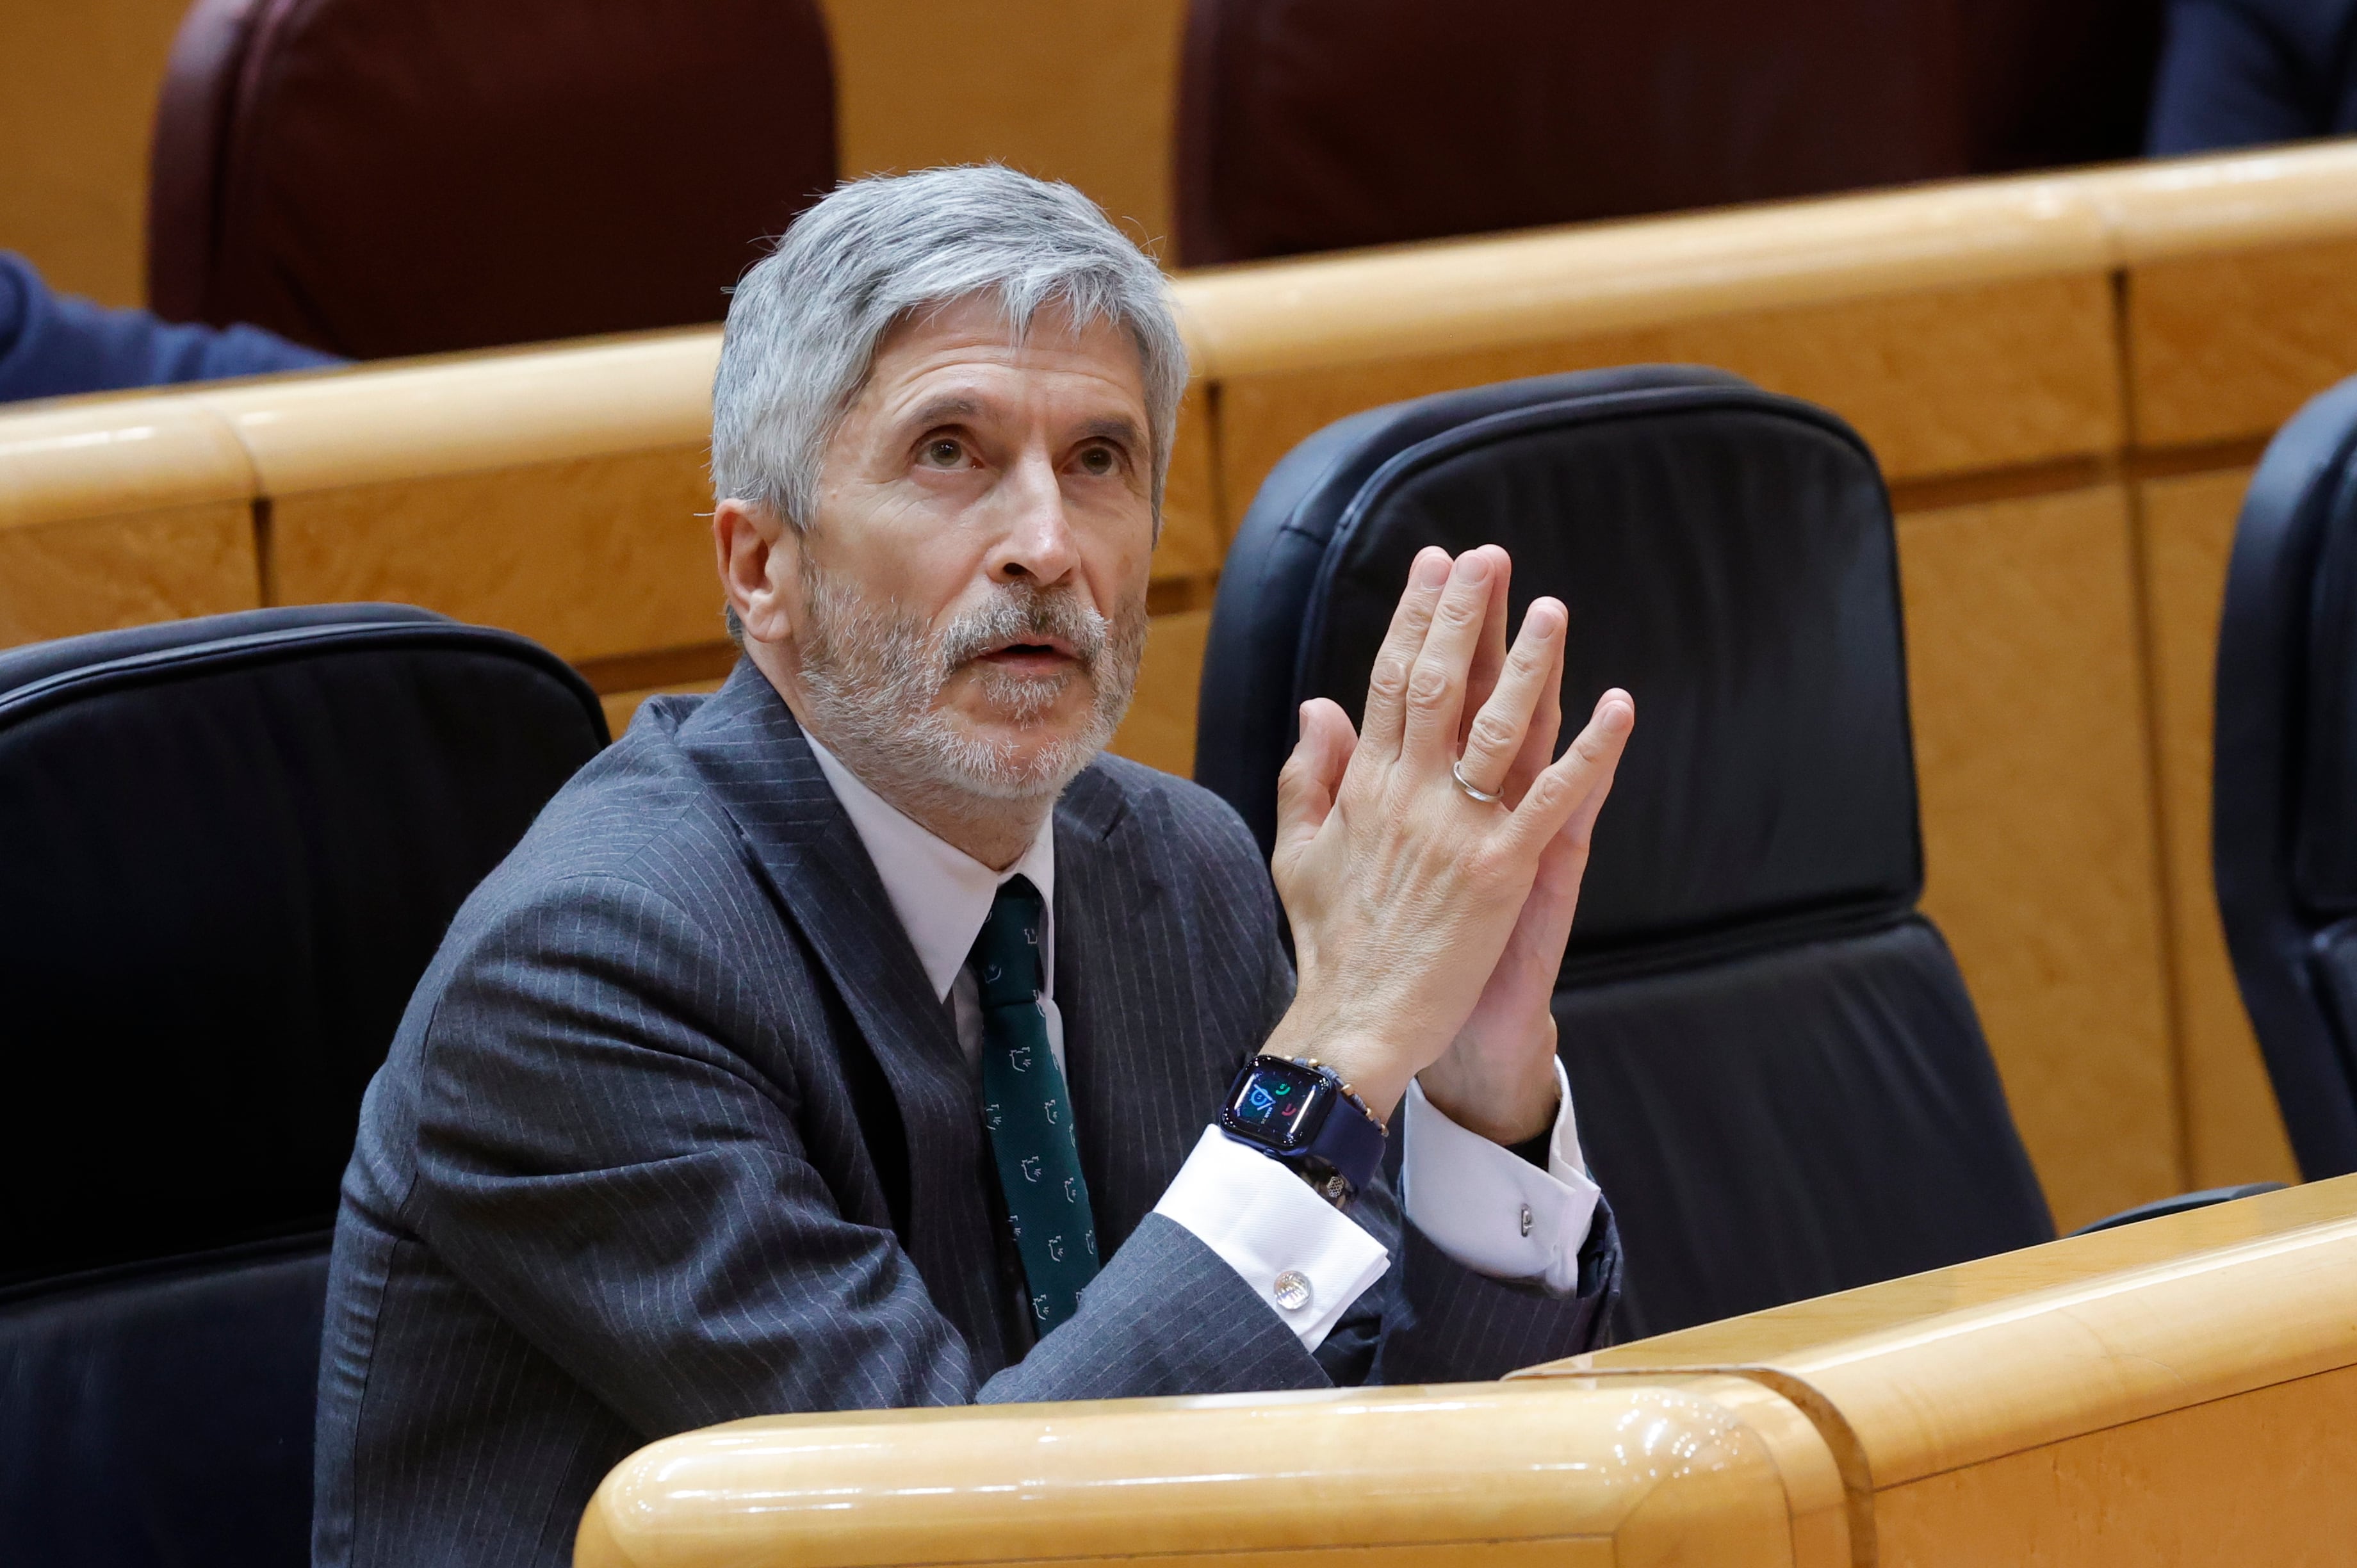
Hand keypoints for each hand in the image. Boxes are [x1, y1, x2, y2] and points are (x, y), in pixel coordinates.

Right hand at [1265, 544, 1633, 1122]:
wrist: (1354, 1024)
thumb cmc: (1331, 944)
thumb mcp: (1301, 852)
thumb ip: (1311, 775)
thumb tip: (1319, 704)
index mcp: (1365, 788)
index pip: (1390, 682)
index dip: (1414, 619)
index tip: (1433, 566)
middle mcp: (1408, 796)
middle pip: (1440, 684)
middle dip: (1465, 615)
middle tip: (1488, 557)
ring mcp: (1457, 831)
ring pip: (1498, 727)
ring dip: (1529, 664)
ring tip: (1551, 607)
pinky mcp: (1502, 871)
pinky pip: (1555, 798)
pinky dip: (1591, 751)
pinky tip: (1619, 707)